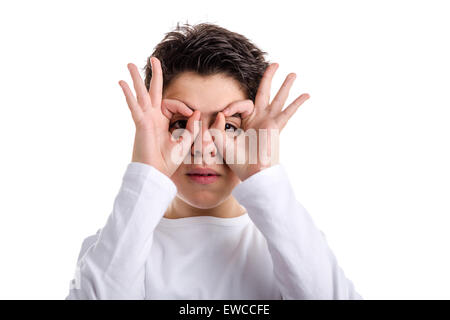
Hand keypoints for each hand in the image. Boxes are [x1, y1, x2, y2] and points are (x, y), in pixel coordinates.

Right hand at [118, 57, 199, 177]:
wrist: (155, 174)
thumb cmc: (167, 162)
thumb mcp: (184, 143)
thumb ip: (191, 128)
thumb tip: (197, 112)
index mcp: (162, 121)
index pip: (171, 104)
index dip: (184, 106)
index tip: (192, 114)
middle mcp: (152, 117)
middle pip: (152, 91)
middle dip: (154, 75)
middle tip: (153, 59)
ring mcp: (145, 119)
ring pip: (140, 94)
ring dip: (135, 79)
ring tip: (130, 64)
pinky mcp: (140, 124)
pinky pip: (134, 106)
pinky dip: (128, 94)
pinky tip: (122, 82)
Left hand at [210, 62, 309, 180]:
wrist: (252, 173)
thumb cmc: (238, 162)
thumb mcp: (221, 142)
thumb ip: (216, 128)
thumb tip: (220, 115)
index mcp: (247, 122)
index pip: (243, 103)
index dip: (233, 105)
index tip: (224, 113)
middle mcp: (260, 119)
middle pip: (264, 93)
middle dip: (269, 78)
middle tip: (274, 64)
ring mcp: (269, 122)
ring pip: (278, 99)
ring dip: (285, 85)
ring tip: (293, 73)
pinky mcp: (276, 126)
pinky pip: (288, 112)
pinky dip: (297, 103)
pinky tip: (306, 94)